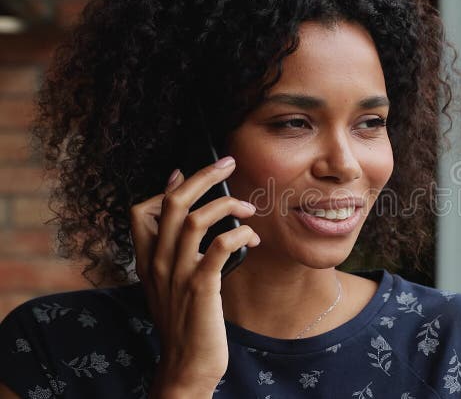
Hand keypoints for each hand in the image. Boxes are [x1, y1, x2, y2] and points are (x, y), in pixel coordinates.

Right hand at [129, 156, 259, 393]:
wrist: (186, 366)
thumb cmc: (185, 322)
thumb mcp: (169, 284)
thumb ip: (173, 253)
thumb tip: (187, 215)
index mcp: (147, 260)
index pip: (140, 209)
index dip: (167, 186)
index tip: (188, 172)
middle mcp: (158, 263)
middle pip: (171, 202)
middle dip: (202, 176)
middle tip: (228, 163)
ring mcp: (178, 275)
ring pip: (193, 219)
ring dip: (225, 204)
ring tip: (248, 207)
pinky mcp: (202, 288)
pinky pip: (218, 248)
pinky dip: (238, 234)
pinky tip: (252, 236)